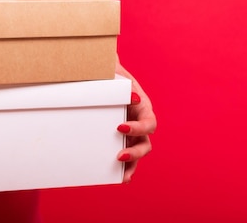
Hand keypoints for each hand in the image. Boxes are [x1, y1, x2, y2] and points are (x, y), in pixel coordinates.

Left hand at [115, 62, 156, 182]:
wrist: (98, 75)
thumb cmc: (107, 71)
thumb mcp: (111, 70)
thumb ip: (115, 72)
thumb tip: (122, 79)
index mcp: (141, 105)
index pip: (148, 121)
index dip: (138, 127)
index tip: (120, 127)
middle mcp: (139, 120)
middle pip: (146, 141)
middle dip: (135, 151)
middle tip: (118, 154)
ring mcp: (131, 132)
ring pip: (139, 151)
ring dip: (132, 163)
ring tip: (120, 172)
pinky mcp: (120, 138)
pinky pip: (127, 156)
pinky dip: (126, 168)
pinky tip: (119, 177)